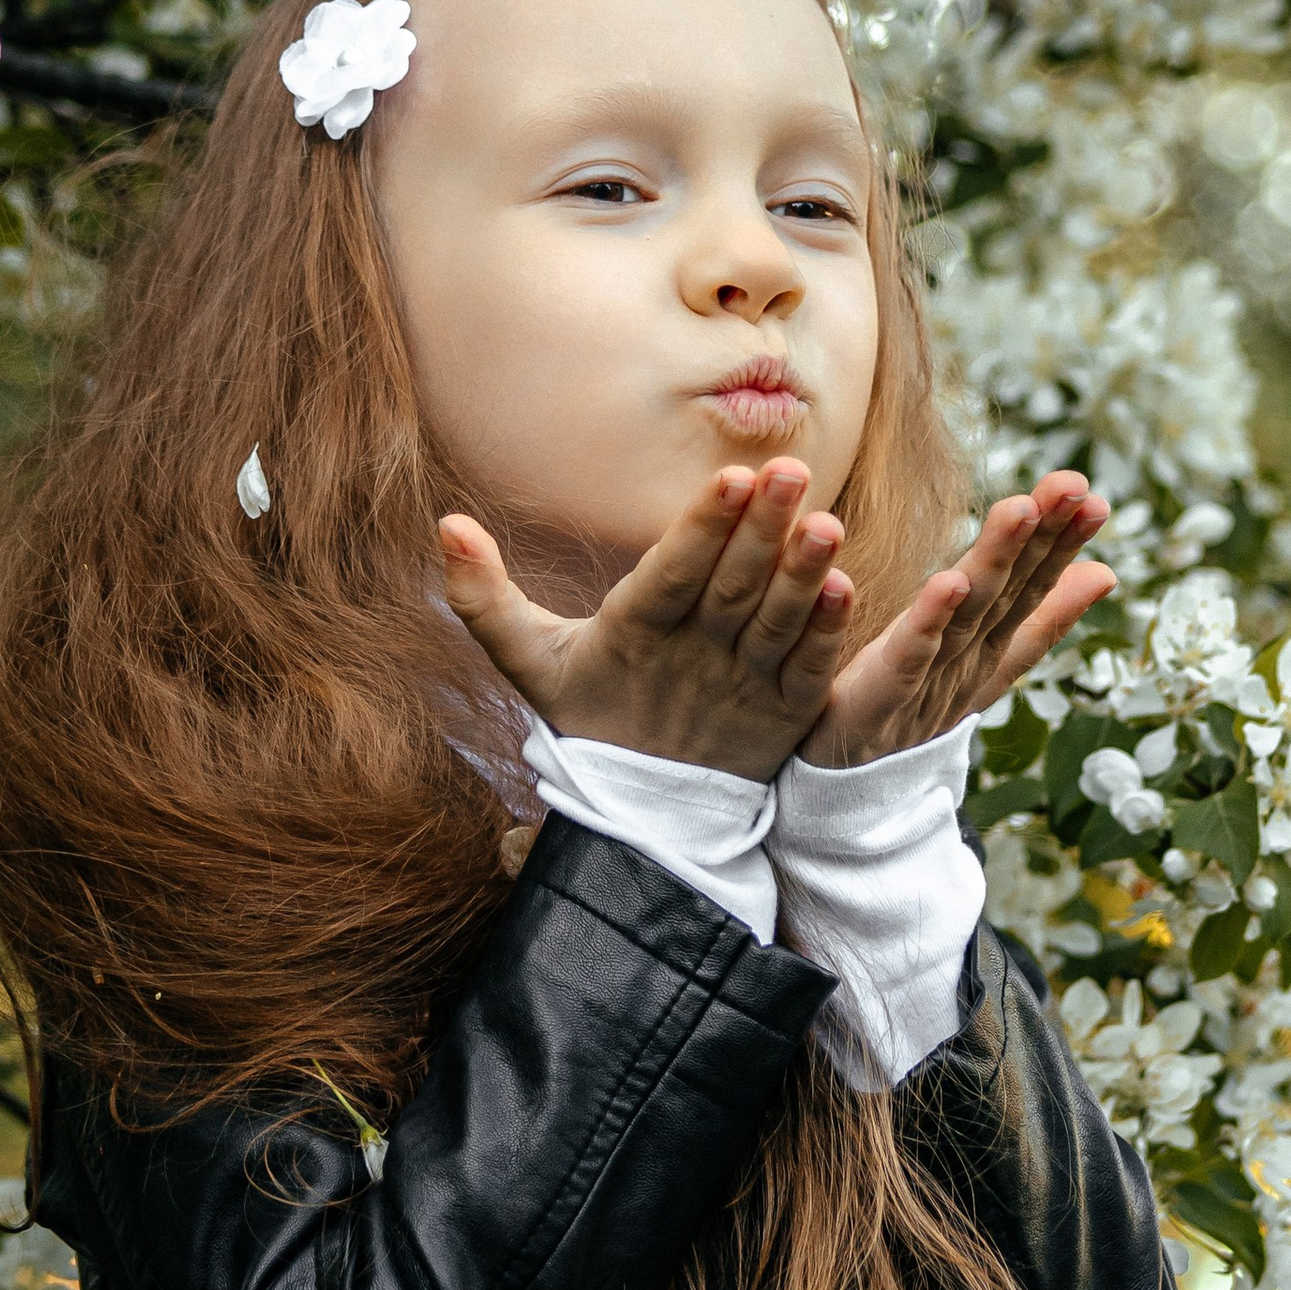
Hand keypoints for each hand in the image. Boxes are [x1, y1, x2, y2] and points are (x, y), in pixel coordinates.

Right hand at [437, 461, 852, 780]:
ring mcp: (742, 687)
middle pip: (730, 587)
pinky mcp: (782, 713)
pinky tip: (845, 588)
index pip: (670, 576)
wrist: (643, 820)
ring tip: (826, 522)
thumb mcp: (528, 661)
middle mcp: (693, 660)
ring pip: (775, 623)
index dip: (701, 528)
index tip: (731, 476)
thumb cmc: (588, 717)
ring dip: (803, 573)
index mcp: (634, 637)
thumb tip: (445, 523)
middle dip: (760, 527)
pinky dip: (826, 632)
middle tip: (788, 468)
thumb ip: (484, 596)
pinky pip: (808, 669)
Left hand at [798, 471, 1114, 769]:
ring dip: (993, 562)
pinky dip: (927, 621)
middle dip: (1041, 537)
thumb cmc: (918, 710)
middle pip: (1007, 592)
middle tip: (1073, 485)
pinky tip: (947, 583)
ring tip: (1019, 510)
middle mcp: (965, 660)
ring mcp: (927, 680)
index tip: (1093, 495)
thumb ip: (1042, 618)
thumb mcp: (985, 660)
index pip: (1031, 584)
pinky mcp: (881, 697)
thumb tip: (1106, 572)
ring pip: (965, 615)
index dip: (1061, 542)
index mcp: (987, 646)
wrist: (851, 787)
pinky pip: (906, 655)